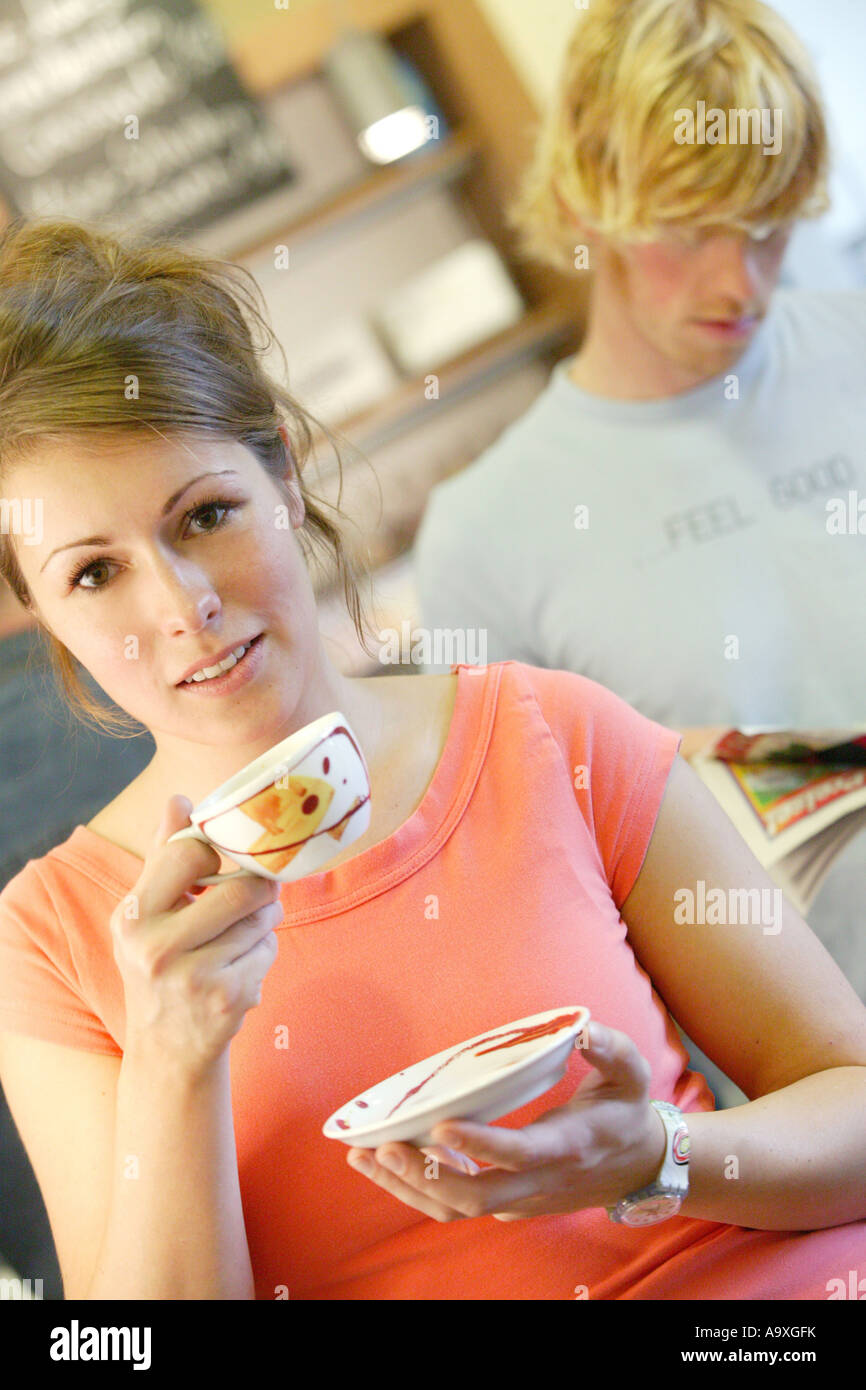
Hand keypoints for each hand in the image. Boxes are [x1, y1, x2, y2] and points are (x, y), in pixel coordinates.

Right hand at [110, 795, 282, 1077]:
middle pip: (242, 889)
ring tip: (243, 934)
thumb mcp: (147, 914)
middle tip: (260, 891)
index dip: (217, 853)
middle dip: (261, 888)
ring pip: (262, 920)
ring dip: (264, 922)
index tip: (220, 865)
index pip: (190, 853)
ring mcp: (193, 977)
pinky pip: (268, 951)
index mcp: (133, 916)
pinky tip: (241, 969)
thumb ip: (163, 856)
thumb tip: (178, 799)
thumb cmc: (159, 966)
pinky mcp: (227, 999)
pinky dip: (264, 954)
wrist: (166, 1050)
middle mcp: (156, 948)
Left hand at [345, 1022, 666, 1221]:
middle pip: (474, 1197)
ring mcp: (520, 1198)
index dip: (478, 1146)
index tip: (440, 1124)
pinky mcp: (507, 1201)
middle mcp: (537, 1182)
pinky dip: (417, 1188)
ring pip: (457, 1209)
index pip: (517, 1155)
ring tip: (363, 1158)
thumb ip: (609, 1048)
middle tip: (383, 1146)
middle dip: (424, 1176)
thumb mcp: (629, 1074)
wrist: (639, 1166)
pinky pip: (456, 1204)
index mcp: (564, 1147)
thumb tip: (581, 1030)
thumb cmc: (626, 1112)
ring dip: (407, 1187)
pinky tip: (384, 1162)